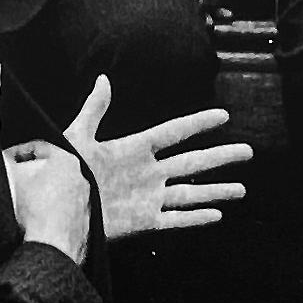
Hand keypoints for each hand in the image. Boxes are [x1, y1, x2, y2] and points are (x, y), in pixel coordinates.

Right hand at [5, 138, 92, 265]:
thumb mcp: (9, 180)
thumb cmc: (33, 215)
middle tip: (11, 181)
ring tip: (20, 205)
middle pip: (50, 170)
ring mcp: (84, 206)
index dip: (15, 151)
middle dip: (29, 174)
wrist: (48, 252)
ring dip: (40, 196)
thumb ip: (5, 163)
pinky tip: (33, 224)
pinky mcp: (82, 228)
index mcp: (66, 161)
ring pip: (58, 193)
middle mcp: (81, 181)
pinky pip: (62, 215)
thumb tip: (1, 160)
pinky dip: (49, 216)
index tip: (4, 160)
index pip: (37, 146)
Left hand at [64, 76, 250, 240]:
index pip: (173, 132)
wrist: (54, 217)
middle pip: (193, 162)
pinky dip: (197, 218)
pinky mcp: (144, 223)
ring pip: (191, 192)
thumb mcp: (75, 138)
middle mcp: (146, 173)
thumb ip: (93, 110)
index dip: (198, 124)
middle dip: (221, 157)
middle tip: (248, 151)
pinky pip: (177, 219)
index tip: (223, 115)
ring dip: (217, 190)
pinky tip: (218, 214)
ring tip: (242, 189)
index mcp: (133, 150)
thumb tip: (103, 80)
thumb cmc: (61, 177)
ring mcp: (147, 199)